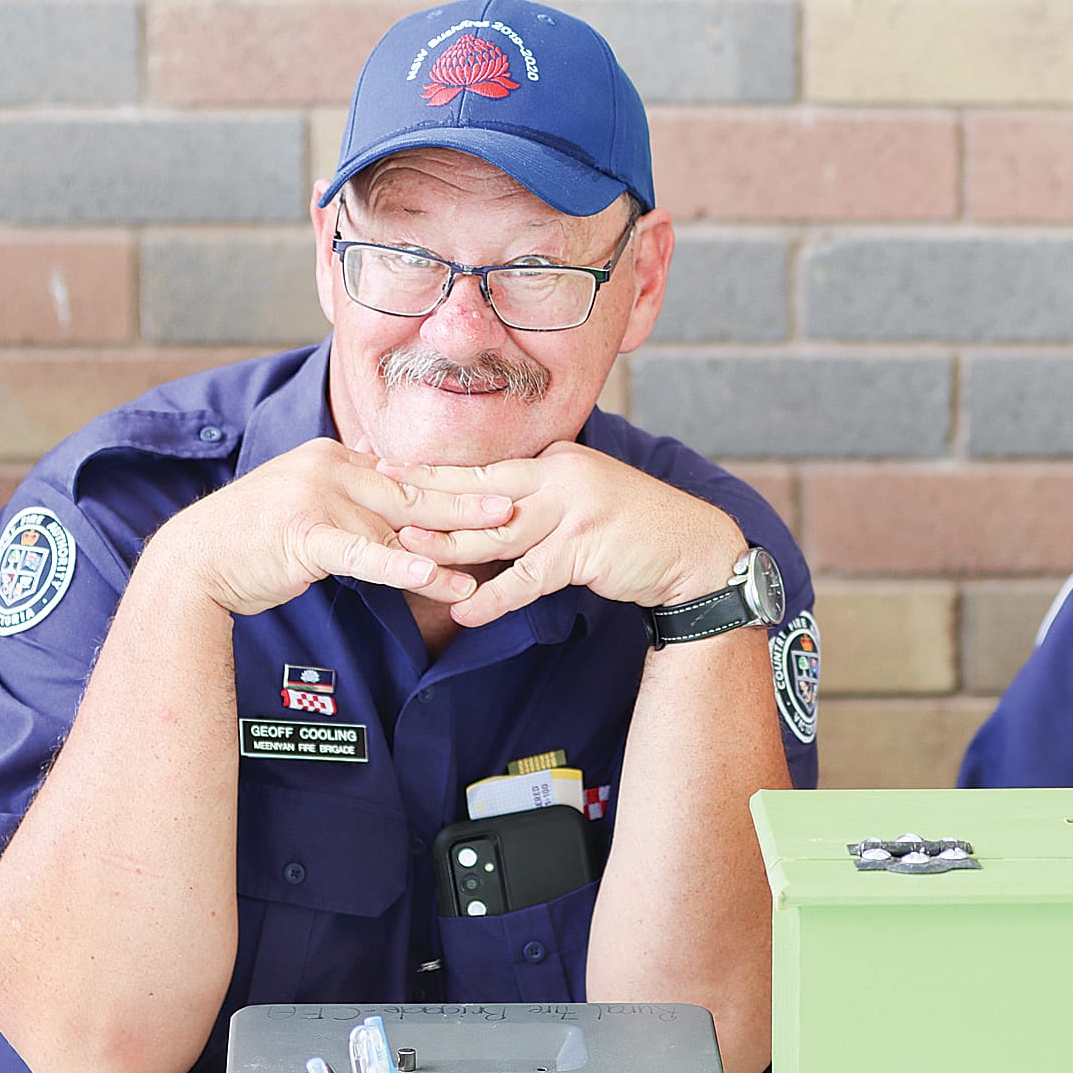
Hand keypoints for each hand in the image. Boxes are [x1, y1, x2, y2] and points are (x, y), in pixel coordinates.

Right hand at [156, 437, 516, 615]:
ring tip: (493, 551)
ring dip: (448, 544)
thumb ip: (347, 486)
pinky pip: (363, 552)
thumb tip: (385, 469)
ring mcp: (317, 498)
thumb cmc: (253, 538)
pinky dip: (400, 563)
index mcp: (335, 457)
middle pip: (413, 492)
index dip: (453, 487)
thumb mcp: (305, 499)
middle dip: (469, 502)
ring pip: (397, 524)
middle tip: (517, 507)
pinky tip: (434, 572)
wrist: (194, 562)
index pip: (407, 476)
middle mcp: (330, 468)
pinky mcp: (304, 535)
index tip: (499, 489)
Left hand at [376, 442, 746, 626]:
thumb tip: (491, 510)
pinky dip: (494, 598)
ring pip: (496, 529)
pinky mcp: (585, 547)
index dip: (437, 472)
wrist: (694, 550)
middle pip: (480, 489)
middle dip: (425, 495)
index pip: (485, 468)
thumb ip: (541, 500)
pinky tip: (465, 612)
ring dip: (449, 545)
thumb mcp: (585, 499)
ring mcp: (574, 508)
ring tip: (405, 554)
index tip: (391, 469)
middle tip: (377, 495)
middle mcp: (561, 475)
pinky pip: (528, 576)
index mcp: (556, 460)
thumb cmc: (636, 530)